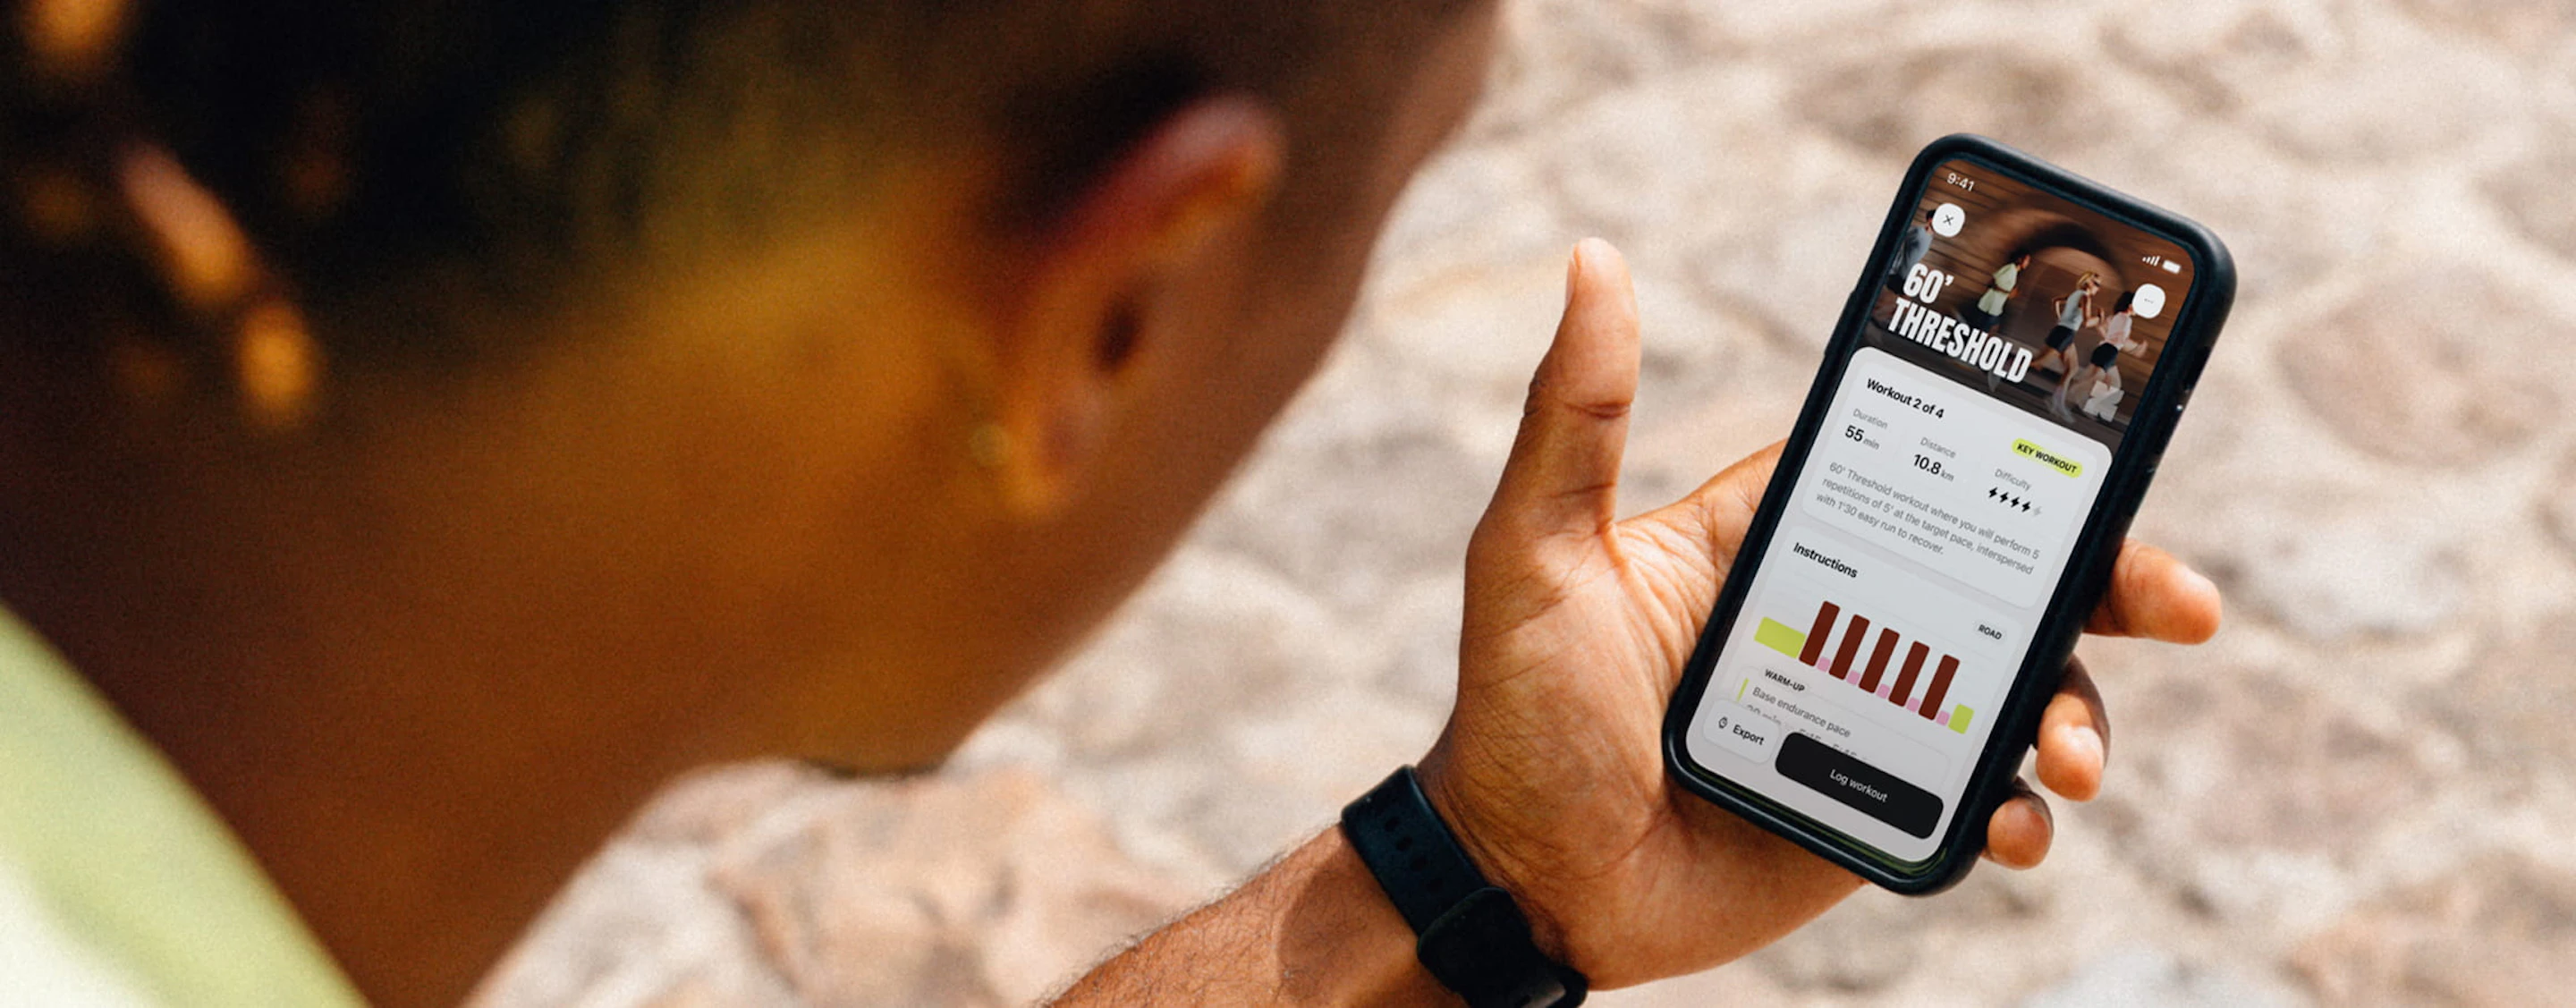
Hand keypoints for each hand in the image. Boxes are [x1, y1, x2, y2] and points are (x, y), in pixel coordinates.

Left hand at [1417, 239, 2221, 988]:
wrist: (1520, 886)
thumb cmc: (1513, 714)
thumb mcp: (1537, 551)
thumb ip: (1578, 417)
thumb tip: (1595, 261)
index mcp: (1776, 541)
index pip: (1926, 476)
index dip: (2023, 461)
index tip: (2110, 453)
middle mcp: (1839, 621)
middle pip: (2007, 578)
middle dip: (2108, 584)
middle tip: (2178, 603)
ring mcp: (1867, 719)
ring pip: (2016, 693)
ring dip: (2076, 712)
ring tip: (2069, 754)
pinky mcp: (1875, 815)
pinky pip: (1981, 801)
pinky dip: (2023, 813)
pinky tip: (2016, 824)